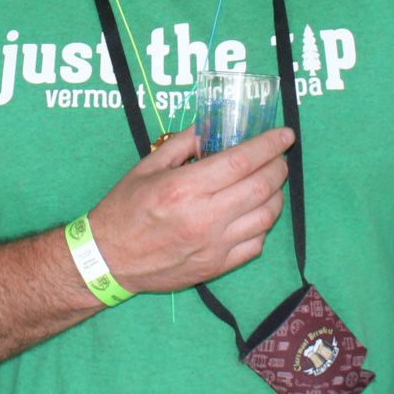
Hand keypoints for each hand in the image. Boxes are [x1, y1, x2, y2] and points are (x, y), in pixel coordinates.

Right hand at [87, 127, 292, 294]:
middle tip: (278, 156)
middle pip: (261, 187)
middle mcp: (204, 218)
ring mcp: (214, 246)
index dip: (269, 145)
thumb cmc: (124, 209)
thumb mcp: (147, 167)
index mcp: (184, 188)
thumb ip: (183, 144)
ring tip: (270, 182)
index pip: (242, 162)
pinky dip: (263, 224)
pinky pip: (256, 245)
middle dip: (278, 166)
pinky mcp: (216, 267)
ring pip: (266, 217)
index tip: (285, 134)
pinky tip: (255, 212)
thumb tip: (211, 126)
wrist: (108, 259)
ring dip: (276, 195)